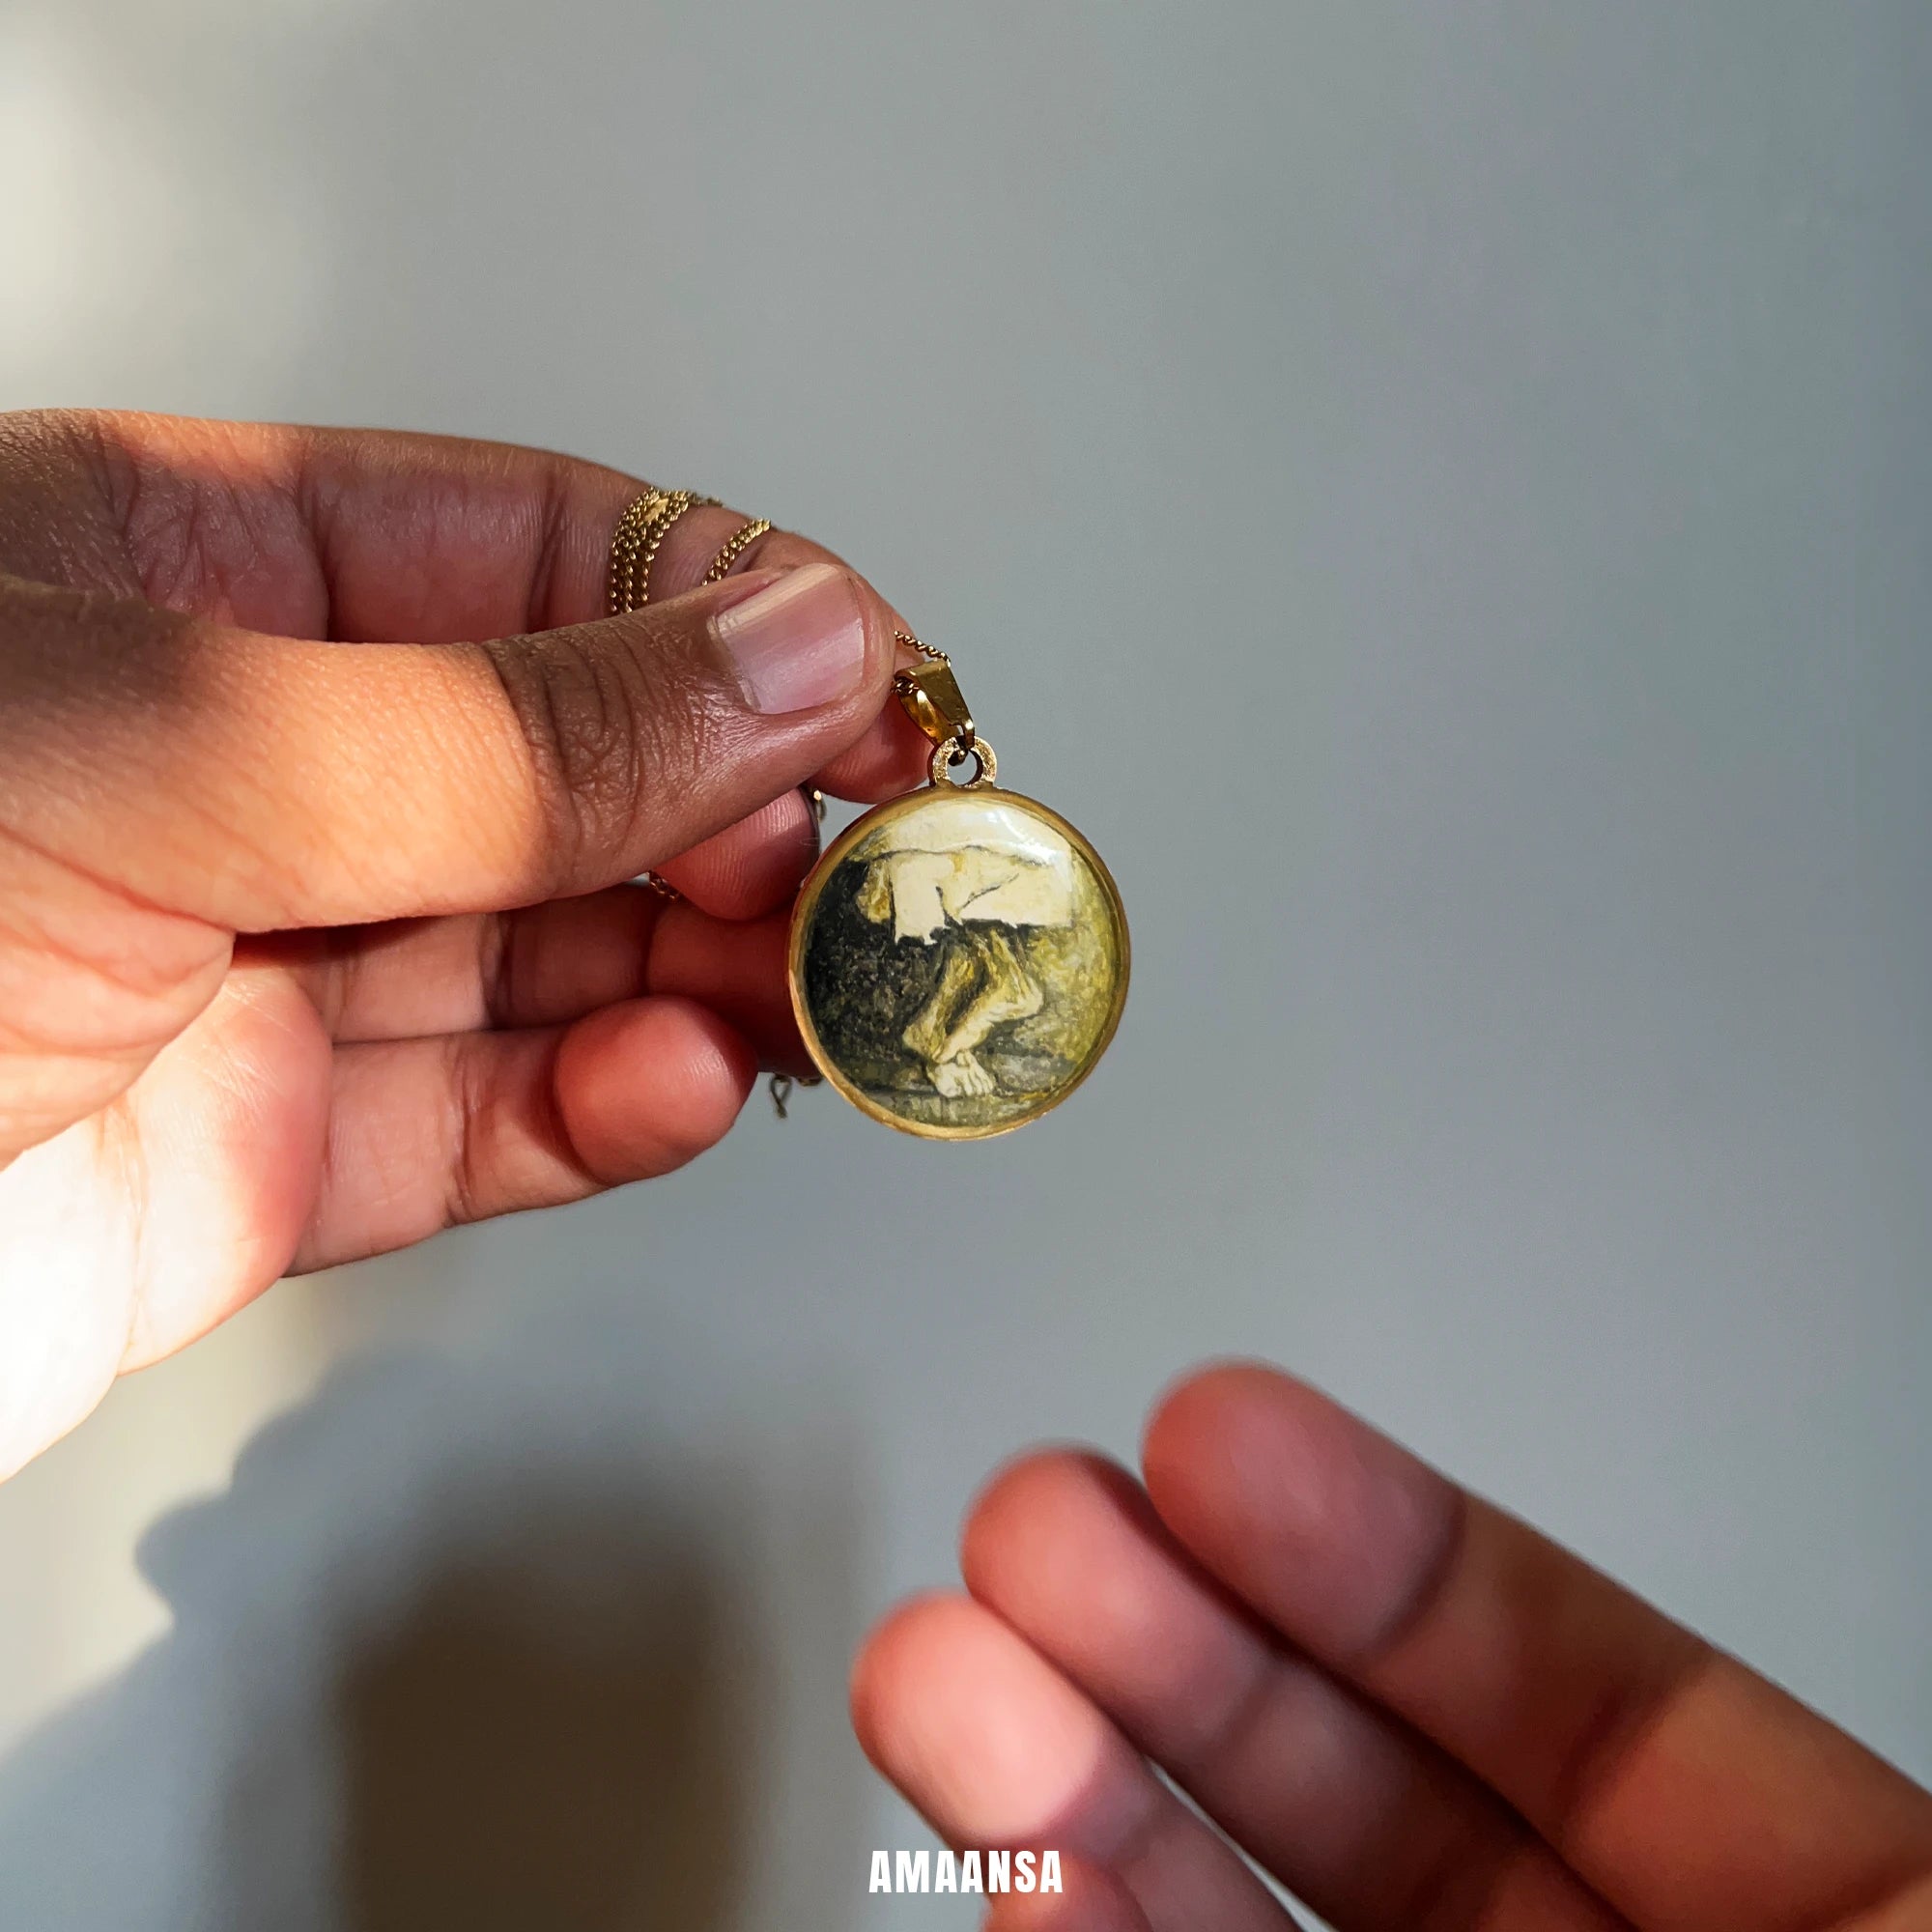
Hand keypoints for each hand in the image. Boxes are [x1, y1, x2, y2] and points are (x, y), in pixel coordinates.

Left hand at [0, 409, 927, 1478]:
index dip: (724, 610)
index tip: (872, 681)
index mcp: (183, 581)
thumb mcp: (159, 744)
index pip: (528, 553)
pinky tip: (684, 1078)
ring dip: (708, 972)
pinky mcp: (257, 1169)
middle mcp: (235, 772)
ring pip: (554, 952)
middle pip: (572, 765)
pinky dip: (606, 1108)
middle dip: (740, 814)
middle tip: (876, 864)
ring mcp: (253, 974)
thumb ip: (504, 721)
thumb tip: (784, 645)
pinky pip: (484, 1123)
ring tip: (817, 991)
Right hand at [853, 1362, 1931, 1929]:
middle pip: (1373, 1795)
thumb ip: (1708, 1836)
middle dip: (1179, 1633)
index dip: (1385, 1554)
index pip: (1577, 1697)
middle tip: (1036, 1516)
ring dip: (1082, 1788)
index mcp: (1827, 1923)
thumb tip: (1407, 1642)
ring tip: (952, 1661)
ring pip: (1242, 1930)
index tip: (1218, 1438)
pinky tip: (1023, 1867)